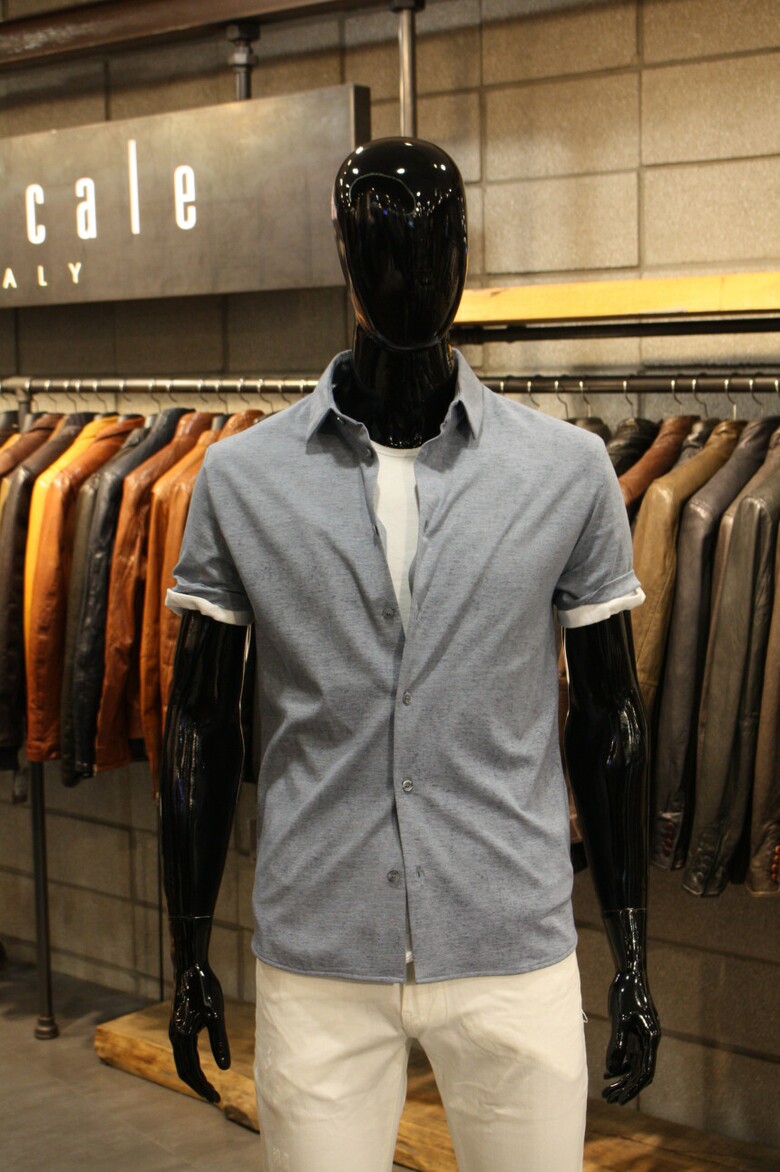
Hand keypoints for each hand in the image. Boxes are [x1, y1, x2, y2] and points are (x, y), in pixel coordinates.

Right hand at [169, 962, 230, 1103]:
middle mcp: (174, 1037)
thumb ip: (219, 1042)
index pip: (190, 1072)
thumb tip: (225, 1069)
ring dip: (194, 1077)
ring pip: (181, 1062)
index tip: (217, 1099)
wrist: (189, 966)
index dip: (203, 1088)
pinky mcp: (177, 1024)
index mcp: (182, 1037)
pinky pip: (182, 1052)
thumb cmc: (204, 988)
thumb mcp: (216, 1015)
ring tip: (209, 1087)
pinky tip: (201, 1066)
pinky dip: (190, 1064)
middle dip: (198, 1086)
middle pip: (184, 1071)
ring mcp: (174, 1030)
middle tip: (215, 1098)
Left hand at [603, 966, 659, 1104]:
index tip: (620, 1099)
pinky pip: (629, 1055)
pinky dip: (619, 1065)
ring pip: (633, 1065)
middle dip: (625, 1087)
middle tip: (609, 1099)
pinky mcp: (635, 1033)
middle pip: (639, 1072)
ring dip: (621, 1078)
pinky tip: (607, 1073)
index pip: (645, 1072)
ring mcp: (642, 1038)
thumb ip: (617, 1043)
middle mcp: (649, 1041)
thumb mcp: (620, 1019)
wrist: (629, 974)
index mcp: (650, 1039)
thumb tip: (612, 1069)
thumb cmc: (626, 994)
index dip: (633, 1088)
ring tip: (606, 1090)